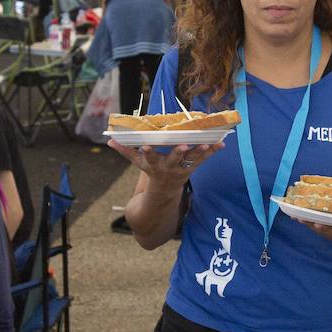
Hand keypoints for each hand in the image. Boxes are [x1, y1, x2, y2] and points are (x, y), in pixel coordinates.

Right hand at [108, 141, 222, 191]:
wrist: (164, 191)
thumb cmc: (151, 170)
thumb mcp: (138, 163)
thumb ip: (126, 151)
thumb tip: (110, 140)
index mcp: (154, 165)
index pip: (149, 157)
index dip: (148, 152)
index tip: (146, 146)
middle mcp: (168, 167)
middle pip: (173, 159)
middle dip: (178, 153)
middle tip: (183, 145)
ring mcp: (182, 169)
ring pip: (192, 160)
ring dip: (200, 152)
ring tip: (208, 143)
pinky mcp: (193, 168)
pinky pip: (204, 160)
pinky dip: (212, 152)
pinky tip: (221, 143)